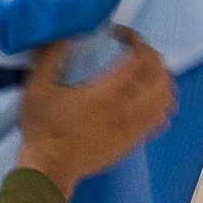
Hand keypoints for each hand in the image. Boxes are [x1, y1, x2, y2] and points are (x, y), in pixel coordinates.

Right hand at [15, 29, 172, 189]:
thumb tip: (64, 34)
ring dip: (159, 80)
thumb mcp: (37, 87)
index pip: (139, 59)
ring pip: (165, 99)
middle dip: (152, 57)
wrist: (50, 168)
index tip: (121, 35)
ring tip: (143, 73)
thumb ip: (51, 56)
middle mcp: (126, 110)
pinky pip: (159, 119)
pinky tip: (143, 99)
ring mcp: (133, 128)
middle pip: (160, 77)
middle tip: (135, 51)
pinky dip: (158, 104)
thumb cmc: (43, 128)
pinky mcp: (133, 142)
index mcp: (105, 94)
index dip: (135, 40)